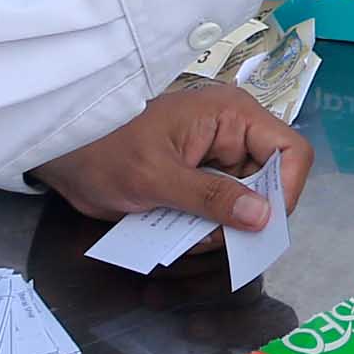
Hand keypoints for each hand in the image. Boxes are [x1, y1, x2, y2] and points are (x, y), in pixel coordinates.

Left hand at [32, 82, 311, 236]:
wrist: (62, 154)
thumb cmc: (105, 151)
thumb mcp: (156, 177)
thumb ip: (211, 197)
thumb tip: (264, 217)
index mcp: (232, 116)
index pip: (292, 151)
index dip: (288, 190)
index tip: (261, 226)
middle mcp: (234, 135)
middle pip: (272, 185)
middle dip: (244, 218)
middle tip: (207, 237)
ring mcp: (218, 160)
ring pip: (248, 207)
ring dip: (220, 230)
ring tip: (181, 233)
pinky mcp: (202, 181)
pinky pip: (222, 213)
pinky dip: (206, 231)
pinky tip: (176, 231)